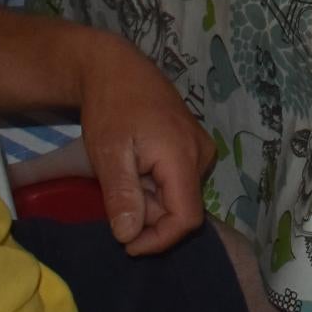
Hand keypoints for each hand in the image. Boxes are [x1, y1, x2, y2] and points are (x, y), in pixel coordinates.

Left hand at [74, 34, 214, 253]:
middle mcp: (202, 155)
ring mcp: (200, 149)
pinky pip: (178, 182)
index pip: (187, 219)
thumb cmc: (110, 108)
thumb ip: (122, 195)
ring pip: (179, 197)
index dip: (158, 240)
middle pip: (182, 209)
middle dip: (148, 217)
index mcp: (184, 157)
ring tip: (123, 176)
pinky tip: (134, 168)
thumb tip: (129, 237)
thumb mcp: (109, 153)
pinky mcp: (193, 146)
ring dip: (149, 201)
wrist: (115, 68)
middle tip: (116, 197)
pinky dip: (154, 187)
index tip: (126, 244)